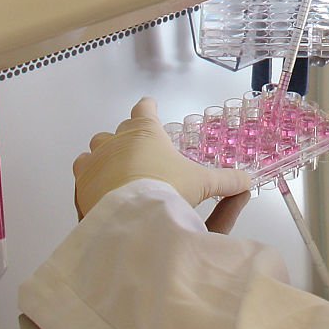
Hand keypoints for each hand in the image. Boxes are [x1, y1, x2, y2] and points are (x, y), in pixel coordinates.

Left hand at [73, 97, 250, 231]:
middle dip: (127, 138)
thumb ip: (226, 181)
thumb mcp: (203, 184)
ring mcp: (94, 160)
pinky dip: (91, 179)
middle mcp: (116, 139)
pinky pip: (82, 173)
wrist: (130, 219)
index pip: (144, 108)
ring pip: (95, 148)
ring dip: (104, 156)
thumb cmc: (166, 190)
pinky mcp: (80, 182)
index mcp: (145, 131)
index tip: (150, 109)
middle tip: (141, 154)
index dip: (148, 109)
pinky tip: (100, 191)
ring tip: (117, 172)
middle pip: (119, 130)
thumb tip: (247, 181)